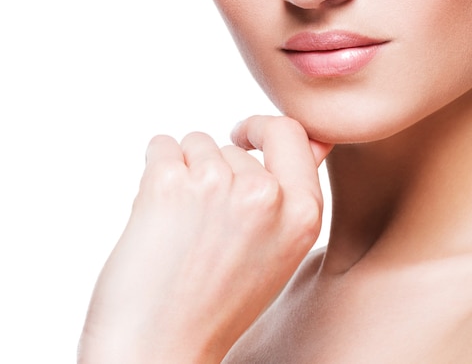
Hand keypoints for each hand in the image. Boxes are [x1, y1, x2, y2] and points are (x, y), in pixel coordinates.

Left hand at [78, 116, 332, 363]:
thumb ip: (297, 190)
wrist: (159, 350)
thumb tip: (317, 140)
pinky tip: (156, 211)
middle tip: (203, 226)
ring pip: (196, 142)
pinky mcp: (168, 183)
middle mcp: (266, 196)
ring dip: (184, 171)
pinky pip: (161, 144)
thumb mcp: (280, 247)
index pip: (291, 131)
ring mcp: (217, 186)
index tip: (243, 139)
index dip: (262, 130)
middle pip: (233, 146)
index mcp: (304, 213)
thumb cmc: (217, 301)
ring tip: (181, 226)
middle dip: (214, 171)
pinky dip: (154, 167)